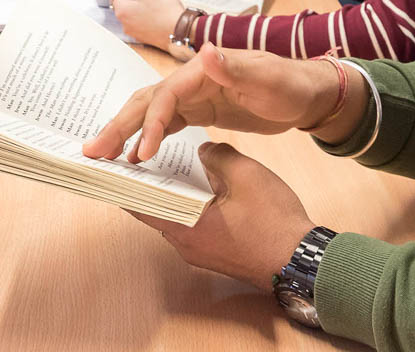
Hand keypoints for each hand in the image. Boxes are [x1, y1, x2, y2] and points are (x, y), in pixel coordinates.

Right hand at [82, 43, 341, 162]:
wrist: (308, 92)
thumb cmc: (291, 83)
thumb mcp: (268, 77)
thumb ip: (236, 67)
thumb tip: (205, 50)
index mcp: (203, 71)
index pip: (165, 96)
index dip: (150, 124)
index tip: (142, 154)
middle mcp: (192, 80)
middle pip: (147, 100)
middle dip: (119, 125)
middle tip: (93, 153)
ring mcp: (195, 96)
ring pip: (151, 112)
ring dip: (126, 132)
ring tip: (104, 156)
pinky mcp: (200, 110)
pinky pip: (166, 123)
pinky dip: (148, 137)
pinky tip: (136, 156)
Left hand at [110, 0, 184, 47]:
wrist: (181, 32)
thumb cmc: (165, 14)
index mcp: (123, 11)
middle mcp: (126, 24)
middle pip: (127, 5)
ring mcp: (136, 32)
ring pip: (136, 14)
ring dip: (144, 7)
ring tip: (157, 2)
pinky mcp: (147, 37)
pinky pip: (145, 22)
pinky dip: (150, 16)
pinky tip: (161, 12)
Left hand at [130, 142, 314, 291]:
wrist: (301, 262)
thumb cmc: (274, 223)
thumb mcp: (246, 175)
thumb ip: (218, 156)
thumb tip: (205, 152)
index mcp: (185, 227)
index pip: (139, 203)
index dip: (124, 181)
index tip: (112, 162)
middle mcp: (185, 244)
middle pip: (155, 208)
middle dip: (148, 181)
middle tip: (140, 152)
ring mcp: (201, 251)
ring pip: (175, 216)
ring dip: (171, 192)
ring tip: (168, 161)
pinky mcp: (216, 252)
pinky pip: (192, 223)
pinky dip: (189, 203)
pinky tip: (200, 182)